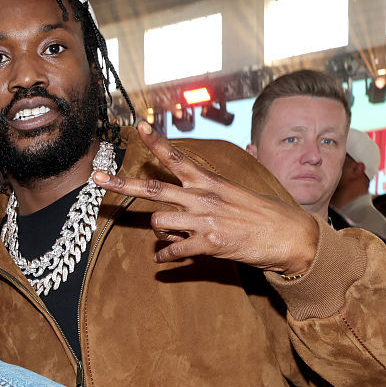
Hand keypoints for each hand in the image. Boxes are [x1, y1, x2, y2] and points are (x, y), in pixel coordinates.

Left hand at [93, 121, 319, 275]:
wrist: (289, 236)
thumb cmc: (262, 214)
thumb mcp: (235, 192)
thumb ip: (209, 190)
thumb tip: (191, 189)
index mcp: (209, 181)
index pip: (177, 156)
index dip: (155, 142)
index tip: (137, 127)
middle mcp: (202, 197)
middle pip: (152, 187)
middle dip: (120, 183)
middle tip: (96, 177)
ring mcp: (204, 220)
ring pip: (158, 223)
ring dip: (159, 232)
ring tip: (173, 235)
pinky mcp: (209, 244)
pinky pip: (172, 251)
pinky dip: (165, 257)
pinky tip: (163, 259)